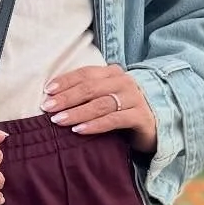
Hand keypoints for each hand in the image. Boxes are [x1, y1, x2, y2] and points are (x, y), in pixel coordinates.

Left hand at [39, 65, 157, 154]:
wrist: (156, 125)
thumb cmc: (123, 111)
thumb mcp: (105, 98)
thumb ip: (87, 94)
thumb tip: (53, 98)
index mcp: (113, 73)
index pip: (85, 73)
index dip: (65, 81)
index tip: (47, 91)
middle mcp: (124, 82)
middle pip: (90, 88)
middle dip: (66, 98)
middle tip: (48, 108)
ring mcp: (134, 99)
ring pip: (101, 104)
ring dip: (77, 112)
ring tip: (58, 121)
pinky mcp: (141, 117)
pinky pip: (114, 120)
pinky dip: (95, 125)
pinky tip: (79, 130)